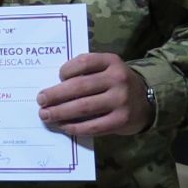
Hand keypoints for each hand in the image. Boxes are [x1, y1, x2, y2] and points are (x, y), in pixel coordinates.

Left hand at [36, 52, 152, 136]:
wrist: (146, 100)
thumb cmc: (116, 82)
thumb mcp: (107, 68)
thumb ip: (87, 71)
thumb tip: (55, 85)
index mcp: (111, 61)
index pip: (84, 62)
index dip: (66, 70)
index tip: (57, 78)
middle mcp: (117, 79)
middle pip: (80, 86)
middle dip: (56, 94)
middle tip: (40, 100)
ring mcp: (120, 100)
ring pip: (84, 107)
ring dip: (61, 112)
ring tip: (46, 115)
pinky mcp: (121, 120)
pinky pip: (93, 126)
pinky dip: (75, 127)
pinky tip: (64, 126)